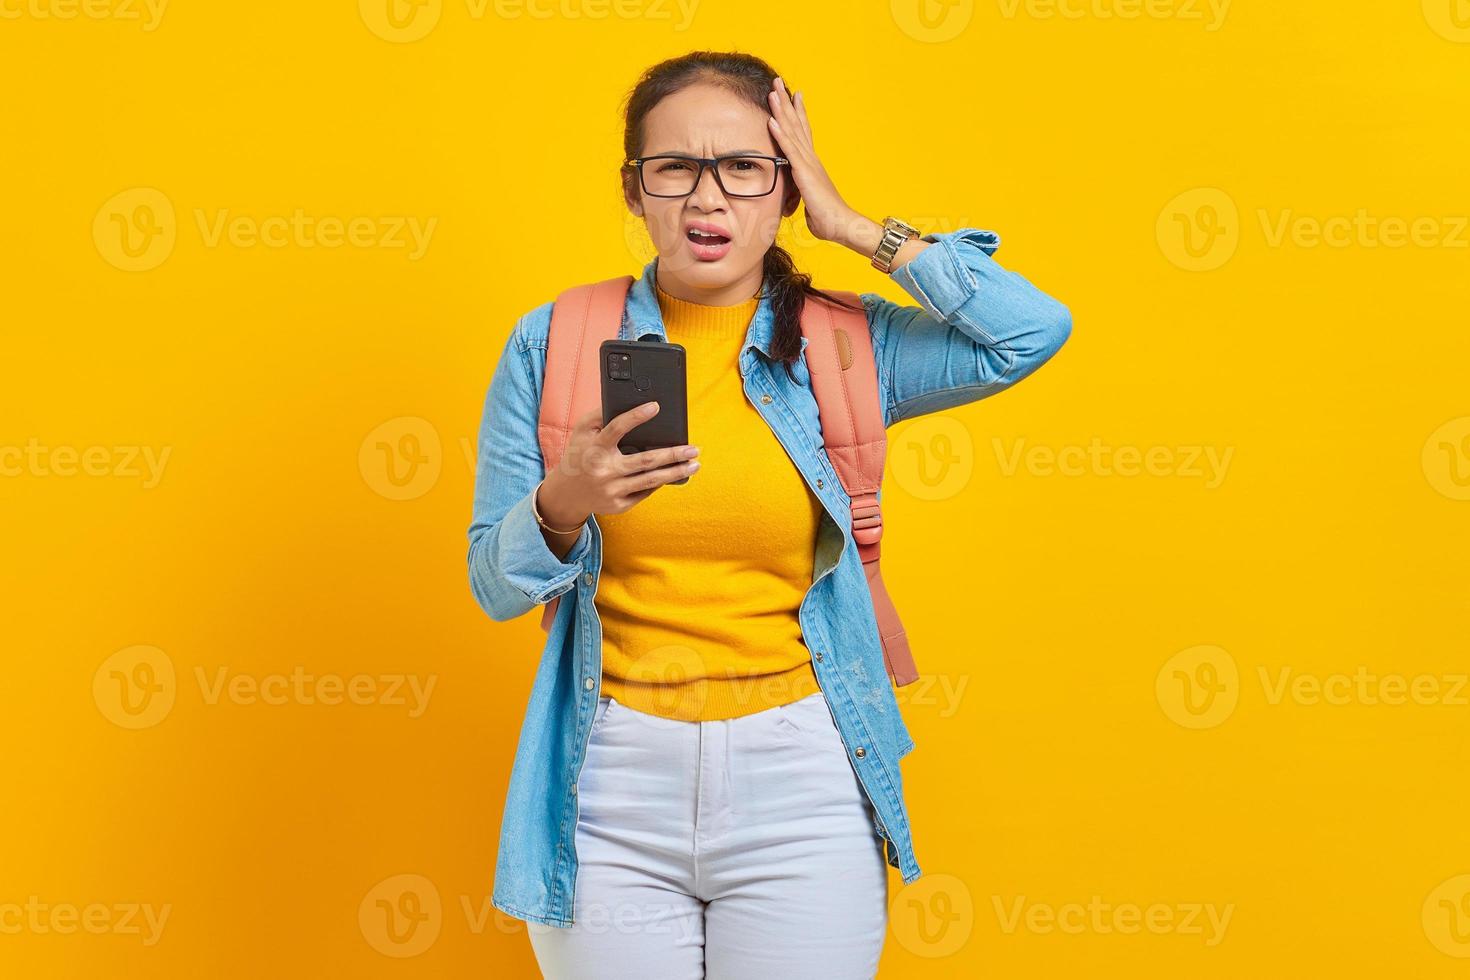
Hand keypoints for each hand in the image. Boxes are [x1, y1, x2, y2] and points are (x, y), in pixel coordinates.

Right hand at [540, 402, 699, 524]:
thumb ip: (600, 415)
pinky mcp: (619, 505)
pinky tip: (672, 475)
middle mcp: (604, 470)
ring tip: (694, 464)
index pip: (616, 429)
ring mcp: (612, 490)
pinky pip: (645, 492)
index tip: (656, 406)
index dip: (636, 416)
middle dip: (673, 454)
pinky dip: (659, 483)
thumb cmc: (579, 456)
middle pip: (645, 460)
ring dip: (676, 472)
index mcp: (595, 449)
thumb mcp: (582, 432)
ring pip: (651, 480)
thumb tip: (628, 402)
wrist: (566, 495)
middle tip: (694, 448)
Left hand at [766, 77, 858, 245]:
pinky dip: (781, 134)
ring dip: (782, 111)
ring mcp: (808, 164)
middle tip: (778, 81)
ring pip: (792, 131)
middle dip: (787, 102)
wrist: (843, 226)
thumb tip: (800, 198)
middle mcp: (811, 159)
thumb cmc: (828, 219)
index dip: (798, 113)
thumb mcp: (811, 203)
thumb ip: (803, 194)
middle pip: (797, 124)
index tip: (794, 95)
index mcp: (813, 164)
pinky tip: (773, 120)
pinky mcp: (805, 173)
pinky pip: (790, 150)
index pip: (804, 133)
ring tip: (773, 92)